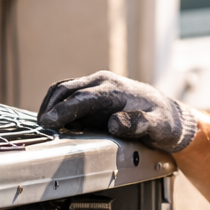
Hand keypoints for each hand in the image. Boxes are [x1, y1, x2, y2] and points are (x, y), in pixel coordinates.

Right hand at [37, 71, 198, 152]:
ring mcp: (96, 88)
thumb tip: (114, 122)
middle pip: (66, 89)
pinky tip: (57, 125)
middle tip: (41, 126)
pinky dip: (58, 108)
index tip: (49, 122)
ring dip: (51, 106)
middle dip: (50, 106)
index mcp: (115, 89)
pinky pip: (69, 98)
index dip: (63, 110)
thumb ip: (139, 124)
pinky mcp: (92, 97)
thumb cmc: (164, 122)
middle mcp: (102, 83)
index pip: (82, 97)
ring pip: (64, 91)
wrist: (168, 114)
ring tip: (44, 126)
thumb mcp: (159, 127)